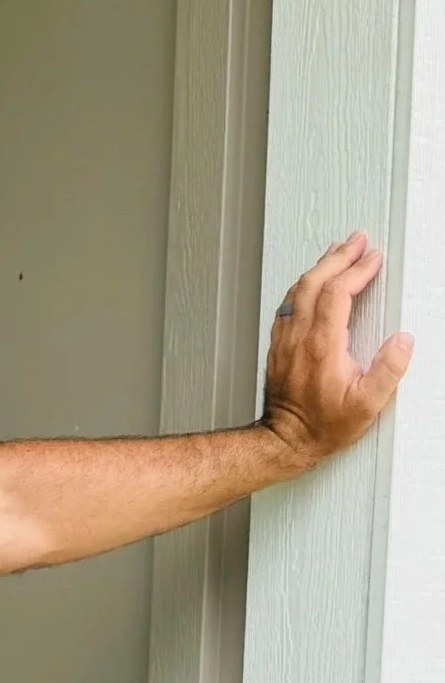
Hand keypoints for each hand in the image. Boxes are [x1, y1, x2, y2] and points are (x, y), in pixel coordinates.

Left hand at [263, 231, 413, 467]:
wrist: (285, 441)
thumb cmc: (322, 426)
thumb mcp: (367, 405)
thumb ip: (388, 370)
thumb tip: (404, 341)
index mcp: (322, 346)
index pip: (338, 293)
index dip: (357, 270)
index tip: (373, 258)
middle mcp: (299, 338)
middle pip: (315, 282)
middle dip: (338, 257)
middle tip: (357, 240)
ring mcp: (285, 341)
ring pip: (297, 291)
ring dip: (319, 267)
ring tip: (337, 251)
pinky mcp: (278, 348)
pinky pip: (288, 306)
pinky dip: (302, 286)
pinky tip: (311, 282)